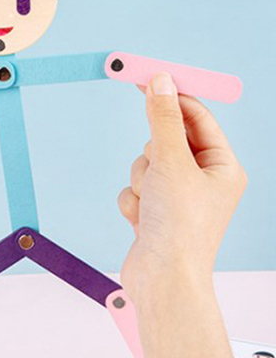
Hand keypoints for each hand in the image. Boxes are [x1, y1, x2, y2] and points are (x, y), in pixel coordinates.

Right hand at [117, 72, 246, 301]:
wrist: (162, 279)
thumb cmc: (180, 226)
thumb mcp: (171, 161)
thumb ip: (162, 119)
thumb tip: (160, 82)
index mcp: (223, 167)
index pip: (197, 118)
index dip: (172, 97)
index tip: (146, 78)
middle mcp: (204, 181)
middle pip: (167, 140)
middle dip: (153, 154)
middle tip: (157, 166)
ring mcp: (178, 197)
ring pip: (146, 163)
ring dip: (141, 179)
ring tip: (152, 204)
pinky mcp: (156, 212)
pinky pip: (135, 187)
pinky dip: (134, 200)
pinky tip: (143, 221)